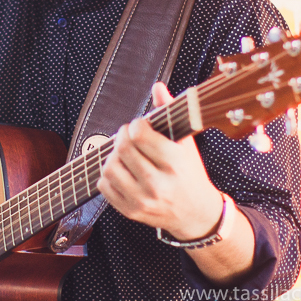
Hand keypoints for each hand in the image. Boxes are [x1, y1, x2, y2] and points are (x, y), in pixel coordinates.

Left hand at [97, 82, 223, 239]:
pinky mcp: (131, 211)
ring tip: (124, 153)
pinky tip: (122, 170)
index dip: (136, 124)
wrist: (196, 213)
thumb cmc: (190, 173)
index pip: (140, 135)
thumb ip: (170, 112)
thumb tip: (157, 87)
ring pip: (109, 167)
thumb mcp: (186, 143)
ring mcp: (143, 200)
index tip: (140, 125)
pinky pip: (104, 186)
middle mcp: (158, 184)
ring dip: (113, 155)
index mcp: (175, 163)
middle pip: (123, 149)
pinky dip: (108, 174)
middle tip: (129, 135)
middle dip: (123, 135)